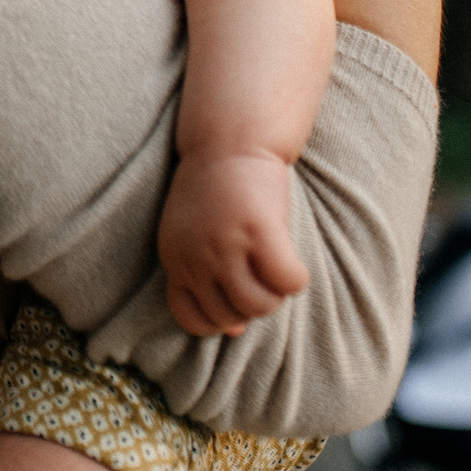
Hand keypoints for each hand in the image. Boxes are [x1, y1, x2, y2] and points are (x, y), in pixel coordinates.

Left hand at [157, 151, 307, 336]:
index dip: (220, 320)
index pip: (191, 318)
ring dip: (276, 294)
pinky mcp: (258, 230)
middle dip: (252, 305)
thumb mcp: (193, 234)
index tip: (238, 305)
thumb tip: (234, 330)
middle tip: (261, 275)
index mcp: (174, 257)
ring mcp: (225, 244)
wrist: (229, 140)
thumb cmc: (216, 190)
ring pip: (260, 305)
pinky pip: (287, 282)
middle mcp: (195, 255)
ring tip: (276, 266)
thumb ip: (204, 276)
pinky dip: (296, 277)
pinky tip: (292, 260)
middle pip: (230, 316)